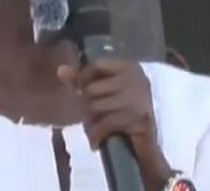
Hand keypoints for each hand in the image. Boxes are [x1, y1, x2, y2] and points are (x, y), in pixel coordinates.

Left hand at [57, 59, 172, 190]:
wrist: (148, 143)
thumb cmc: (123, 112)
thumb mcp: (104, 92)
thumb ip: (82, 80)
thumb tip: (61, 71)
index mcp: (128, 67)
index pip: (96, 64)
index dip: (83, 78)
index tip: (80, 90)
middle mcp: (135, 78)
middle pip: (92, 88)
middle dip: (87, 105)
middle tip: (91, 116)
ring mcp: (137, 97)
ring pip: (96, 106)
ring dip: (91, 121)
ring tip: (95, 126)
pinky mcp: (137, 117)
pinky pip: (105, 123)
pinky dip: (96, 135)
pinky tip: (95, 142)